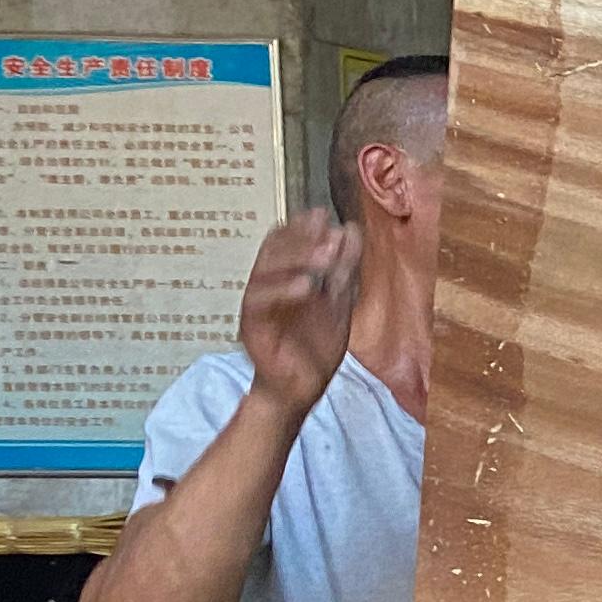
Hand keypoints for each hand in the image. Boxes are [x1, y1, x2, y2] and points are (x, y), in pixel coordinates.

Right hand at [238, 211, 360, 412]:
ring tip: (325, 255)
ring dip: (295, 260)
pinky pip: (260, 302)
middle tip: (325, 229)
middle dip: (299, 238)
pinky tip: (306, 286)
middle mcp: (266, 286)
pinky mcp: (252, 327)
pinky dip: (282, 291)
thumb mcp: (339, 302)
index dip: (301, 227)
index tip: (322, 214)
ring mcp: (257, 305)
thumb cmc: (316, 344)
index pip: (286, 242)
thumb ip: (343, 269)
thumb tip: (349, 230)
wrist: (303, 387)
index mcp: (285, 277)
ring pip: (265, 272)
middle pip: (273, 251)